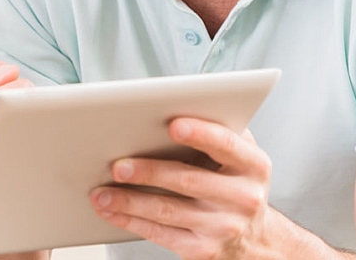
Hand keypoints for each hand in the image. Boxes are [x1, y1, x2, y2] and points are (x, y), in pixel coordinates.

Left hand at [89, 118, 299, 258]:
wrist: (255, 239)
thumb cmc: (234, 183)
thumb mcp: (238, 156)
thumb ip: (213, 133)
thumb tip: (162, 109)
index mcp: (253, 165)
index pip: (227, 145)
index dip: (201, 134)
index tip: (173, 125)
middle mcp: (244, 197)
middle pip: (190, 181)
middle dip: (150, 172)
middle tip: (117, 166)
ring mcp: (224, 227)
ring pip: (168, 211)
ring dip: (129, 201)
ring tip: (100, 193)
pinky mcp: (203, 249)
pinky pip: (160, 234)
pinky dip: (130, 221)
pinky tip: (109, 211)